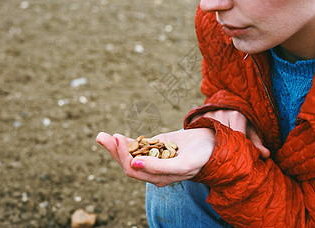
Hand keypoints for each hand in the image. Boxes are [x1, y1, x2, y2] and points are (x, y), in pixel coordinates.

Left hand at [96, 128, 214, 186]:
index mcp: (158, 178)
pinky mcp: (156, 147)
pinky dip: (127, 141)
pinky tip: (117, 136)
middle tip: (102, 136)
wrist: (213, 144)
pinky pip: (138, 145)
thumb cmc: (201, 157)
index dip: (122, 156)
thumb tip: (133, 165)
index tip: (117, 138)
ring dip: (116, 145)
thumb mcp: (183, 164)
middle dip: (114, 150)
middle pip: (127, 163)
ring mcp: (153, 158)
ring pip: (130, 154)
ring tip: (102, 136)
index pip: (133, 170)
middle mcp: (153, 170)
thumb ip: (159, 167)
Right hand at [191, 110, 269, 158]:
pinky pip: (198, 132)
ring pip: (208, 135)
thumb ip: (256, 142)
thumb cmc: (242, 120)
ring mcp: (208, 114)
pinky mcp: (198, 117)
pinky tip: (204, 145)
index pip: (236, 136)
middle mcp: (221, 113)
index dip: (237, 148)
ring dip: (211, 144)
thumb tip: (266, 154)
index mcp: (237, 115)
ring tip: (215, 153)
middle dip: (224, 148)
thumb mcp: (250, 129)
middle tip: (225, 159)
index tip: (237, 158)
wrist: (226, 106)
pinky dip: (201, 139)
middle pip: (221, 136)